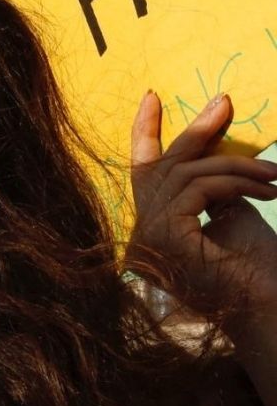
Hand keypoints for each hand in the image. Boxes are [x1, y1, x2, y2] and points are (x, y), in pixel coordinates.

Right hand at [131, 91, 276, 329]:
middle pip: (161, 169)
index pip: (144, 176)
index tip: (153, 97)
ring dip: (236, 166)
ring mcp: (148, 238)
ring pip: (185, 175)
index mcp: (156, 233)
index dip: (144, 134)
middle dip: (194, 132)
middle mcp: (142, 236)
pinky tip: (266, 191)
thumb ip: (213, 189)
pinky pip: (196, 188)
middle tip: (225, 102)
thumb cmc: (259, 273)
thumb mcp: (233, 217)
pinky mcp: (164, 235)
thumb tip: (213, 152)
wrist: (272, 308)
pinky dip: (233, 181)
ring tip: (275, 175)